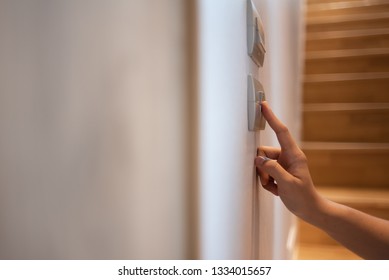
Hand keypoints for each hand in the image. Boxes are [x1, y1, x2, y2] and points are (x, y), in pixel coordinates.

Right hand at [255, 102, 321, 220]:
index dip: (271, 118)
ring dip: (264, 177)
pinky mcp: (278, 172)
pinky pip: (264, 172)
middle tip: (268, 181)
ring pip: (262, 164)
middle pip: (265, 152)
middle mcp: (287, 157)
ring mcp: (282, 165)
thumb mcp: (288, 184)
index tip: (263, 106)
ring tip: (274, 188)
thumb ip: (273, 169)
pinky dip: (266, 182)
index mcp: (294, 155)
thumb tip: (259, 159)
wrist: (309, 209)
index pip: (281, 132)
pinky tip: (276, 190)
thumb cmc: (302, 197)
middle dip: (262, 168)